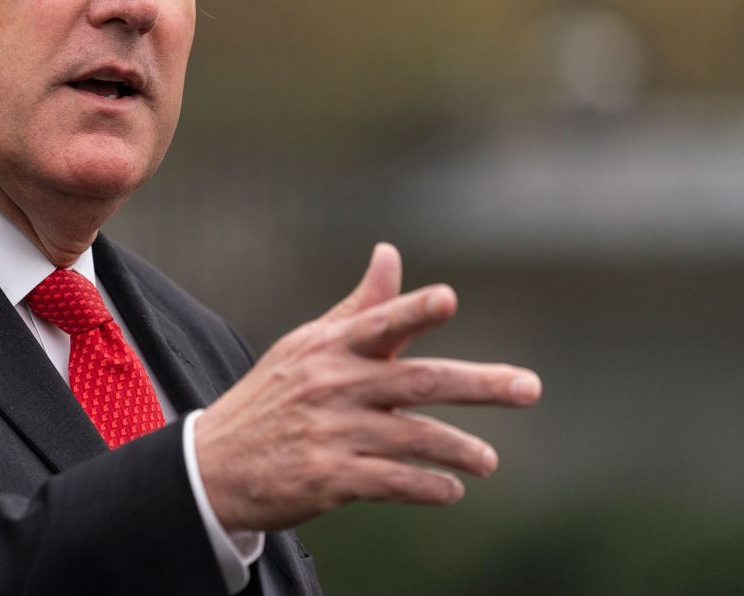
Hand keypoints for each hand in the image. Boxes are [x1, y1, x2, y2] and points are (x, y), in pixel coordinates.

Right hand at [195, 243, 541, 531]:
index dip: (413, 310)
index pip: (378, 322)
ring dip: (460, 449)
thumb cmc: (271, 397)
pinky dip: (427, 487)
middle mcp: (332, 385)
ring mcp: (331, 433)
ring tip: (488, 461)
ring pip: (413, 438)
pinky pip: (392, 482)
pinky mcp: (329, 479)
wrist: (214, 466)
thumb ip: (361, 307)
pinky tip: (449, 490)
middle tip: (529, 387)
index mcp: (329, 347)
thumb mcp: (307, 346)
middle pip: (417, 381)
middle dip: (480, 384)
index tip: (448, 299)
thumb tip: (390, 254)